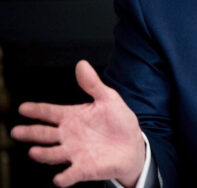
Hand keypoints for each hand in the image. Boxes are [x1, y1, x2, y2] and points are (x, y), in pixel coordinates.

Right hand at [11, 60, 144, 186]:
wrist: (133, 146)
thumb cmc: (119, 123)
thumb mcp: (108, 99)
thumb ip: (93, 84)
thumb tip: (82, 65)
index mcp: (72, 117)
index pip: (50, 112)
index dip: (36, 110)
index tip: (24, 108)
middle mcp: (69, 136)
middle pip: (44, 134)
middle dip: (30, 132)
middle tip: (17, 131)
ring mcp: (74, 152)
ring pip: (53, 154)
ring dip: (43, 154)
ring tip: (35, 151)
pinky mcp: (84, 168)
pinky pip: (71, 174)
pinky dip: (65, 177)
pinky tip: (60, 178)